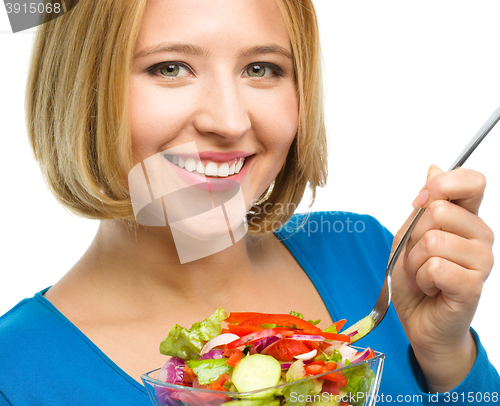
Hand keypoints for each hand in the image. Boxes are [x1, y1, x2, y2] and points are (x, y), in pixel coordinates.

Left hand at [391, 165, 493, 392]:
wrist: (418, 317)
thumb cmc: (415, 277)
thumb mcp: (409, 234)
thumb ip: (423, 205)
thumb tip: (434, 166)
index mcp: (466, 218)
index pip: (472, 181)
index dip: (441, 184)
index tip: (419, 201)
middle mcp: (480, 235)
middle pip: (438, 210)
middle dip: (412, 236)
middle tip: (417, 257)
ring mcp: (481, 260)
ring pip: (432, 239)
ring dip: (414, 261)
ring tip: (423, 274)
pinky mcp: (473, 284)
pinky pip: (435, 266)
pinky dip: (420, 278)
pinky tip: (430, 288)